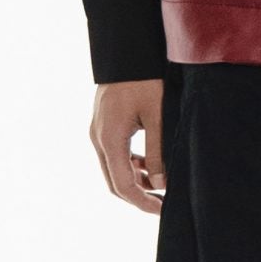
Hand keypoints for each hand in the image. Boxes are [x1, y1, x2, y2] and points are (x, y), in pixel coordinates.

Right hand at [91, 77, 165, 211]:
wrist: (125, 51)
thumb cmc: (144, 80)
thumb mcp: (157, 116)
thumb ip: (158, 152)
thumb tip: (160, 185)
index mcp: (110, 139)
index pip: (123, 185)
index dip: (142, 202)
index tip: (162, 210)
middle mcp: (98, 139)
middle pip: (114, 182)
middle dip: (138, 196)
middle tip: (163, 203)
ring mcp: (98, 132)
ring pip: (113, 169)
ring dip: (135, 181)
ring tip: (160, 184)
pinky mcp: (103, 126)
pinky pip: (114, 154)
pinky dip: (130, 165)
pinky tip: (149, 165)